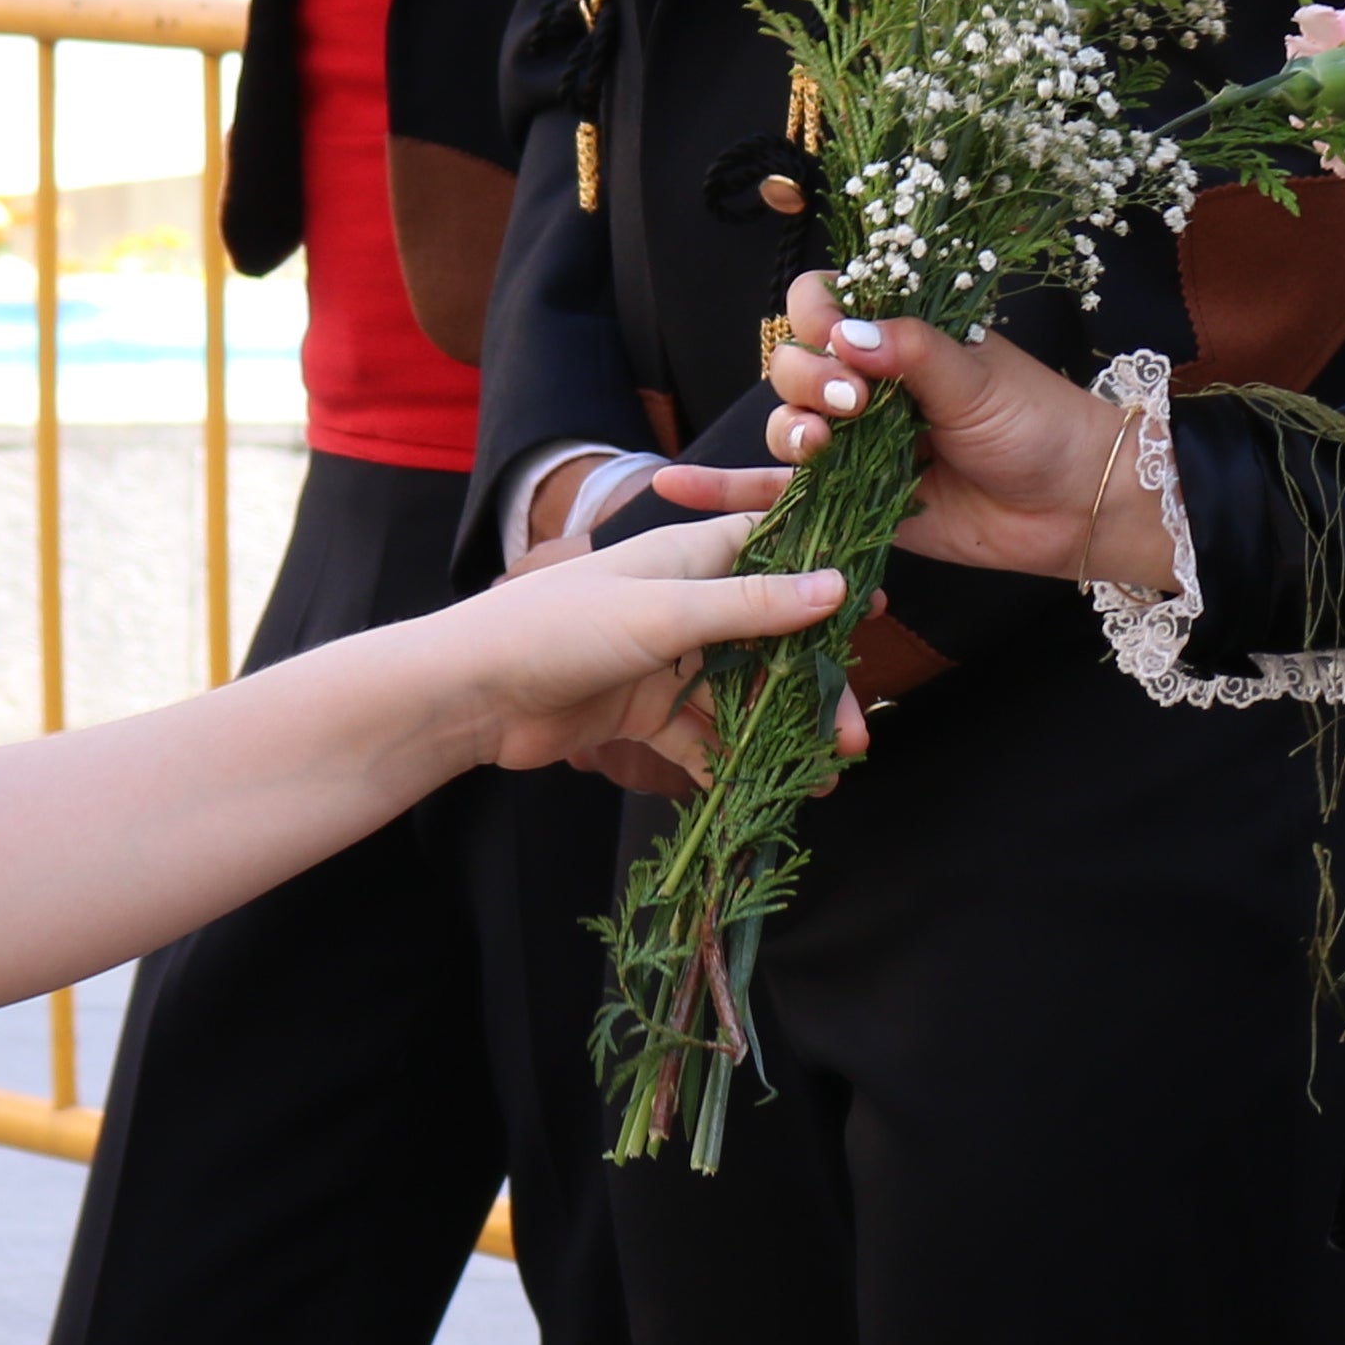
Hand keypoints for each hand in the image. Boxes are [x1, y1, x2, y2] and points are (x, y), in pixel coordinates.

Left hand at [452, 513, 863, 789]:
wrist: (470, 692)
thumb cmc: (559, 628)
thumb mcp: (663, 612)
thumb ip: (751, 607)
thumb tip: (837, 588)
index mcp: (688, 557)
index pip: (774, 550)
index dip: (824, 577)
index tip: (874, 609)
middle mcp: (683, 604)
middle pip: (769, 639)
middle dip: (811, 686)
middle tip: (852, 734)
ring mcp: (663, 661)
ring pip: (741, 695)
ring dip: (780, 733)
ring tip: (821, 777)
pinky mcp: (643, 713)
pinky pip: (702, 738)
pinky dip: (732, 763)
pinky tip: (764, 794)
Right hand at [757, 276, 1173, 587]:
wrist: (1074, 505)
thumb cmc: (1040, 427)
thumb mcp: (980, 379)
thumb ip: (912, 353)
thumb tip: (848, 334)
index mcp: (898, 335)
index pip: (824, 302)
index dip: (819, 317)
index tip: (846, 343)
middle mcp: (868, 383)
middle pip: (792, 363)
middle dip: (808, 380)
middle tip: (855, 406)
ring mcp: (856, 443)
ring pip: (784, 424)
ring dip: (788, 430)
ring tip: (820, 448)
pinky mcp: (850, 500)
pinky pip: (776, 492)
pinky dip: (727, 489)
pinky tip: (674, 482)